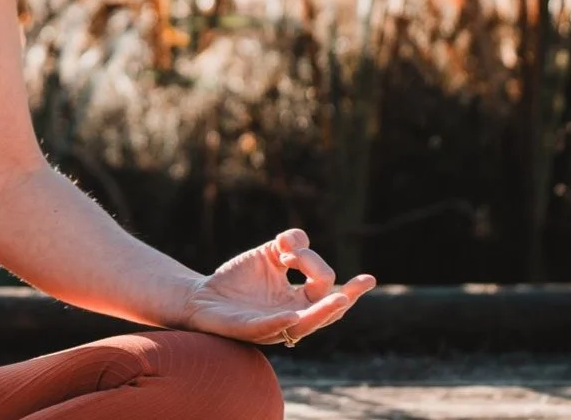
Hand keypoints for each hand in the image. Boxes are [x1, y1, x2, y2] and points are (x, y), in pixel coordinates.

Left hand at [179, 228, 375, 345]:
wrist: (201, 296)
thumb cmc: (238, 279)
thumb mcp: (267, 254)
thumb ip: (289, 243)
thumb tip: (297, 240)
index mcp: (299, 301)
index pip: (331, 294)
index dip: (350, 287)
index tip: (369, 278)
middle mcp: (291, 316)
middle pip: (325, 312)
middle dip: (342, 299)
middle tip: (357, 286)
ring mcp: (272, 326)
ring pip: (304, 323)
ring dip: (323, 312)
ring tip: (341, 299)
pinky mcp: (248, 329)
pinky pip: (268, 328)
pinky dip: (280, 322)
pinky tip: (291, 314)